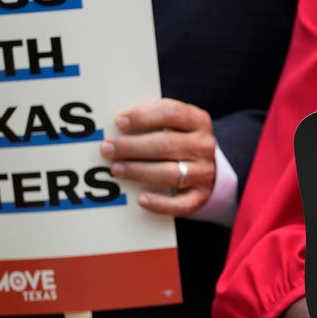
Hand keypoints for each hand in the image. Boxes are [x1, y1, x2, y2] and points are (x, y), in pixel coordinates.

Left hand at [100, 98, 215, 216]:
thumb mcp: (176, 124)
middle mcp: (203, 146)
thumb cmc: (181, 141)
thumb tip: (117, 124)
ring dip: (138, 171)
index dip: (142, 117)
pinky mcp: (199, 196)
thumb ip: (152, 120)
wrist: (208, 167)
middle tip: (108, 149)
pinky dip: (160, 203)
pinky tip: (141, 199)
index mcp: (197, 121)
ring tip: (116, 170)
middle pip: (166, 144)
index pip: (170, 113)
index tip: (119, 121)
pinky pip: (180, 204)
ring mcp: (204, 173)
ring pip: (170, 173)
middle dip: (131, 147)